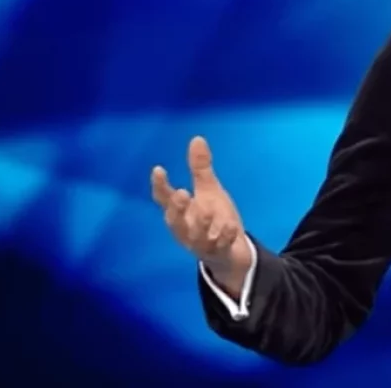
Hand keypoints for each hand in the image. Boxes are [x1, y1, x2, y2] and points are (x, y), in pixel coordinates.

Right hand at [151, 136, 250, 290]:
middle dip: (176, 209)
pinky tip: (231, 227)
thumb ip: (200, 168)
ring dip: (200, 224)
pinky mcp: (218, 253)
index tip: (158, 170)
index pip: (164, 199)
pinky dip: (225, 237)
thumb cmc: (214, 218)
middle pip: (174, 222)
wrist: (232, 250)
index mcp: (181, 212)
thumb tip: (197, 138)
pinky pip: (219, 246)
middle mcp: (186, 229)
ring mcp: (201, 243)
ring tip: (207, 209)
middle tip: (182, 193)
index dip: (160, 186)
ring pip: (195, 237)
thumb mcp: (208, 190)